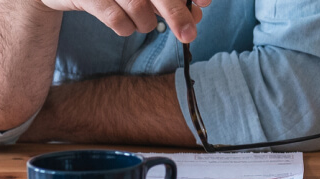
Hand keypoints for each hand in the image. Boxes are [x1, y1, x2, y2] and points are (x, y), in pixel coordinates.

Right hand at [37, 0, 209, 40]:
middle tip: (189, 34)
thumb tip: (198, 12)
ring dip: (146, 23)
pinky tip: (125, 25)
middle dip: (176, 13)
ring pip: (138, 6)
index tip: (204, 3)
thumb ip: (170, 0)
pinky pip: (115, 18)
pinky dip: (125, 27)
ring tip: (142, 23)